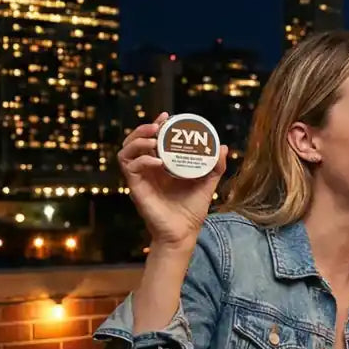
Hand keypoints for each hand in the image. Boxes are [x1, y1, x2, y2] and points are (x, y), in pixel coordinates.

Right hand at [118, 113, 228, 247]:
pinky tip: (157, 160)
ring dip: (138, 141)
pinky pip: (130, 167)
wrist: (184, 232)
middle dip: (143, 129)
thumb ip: (215, 166)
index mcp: (161, 165)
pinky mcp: (136, 188)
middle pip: (134, 142)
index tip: (166, 116)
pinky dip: (142, 159)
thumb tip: (223, 147)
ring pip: (126, 151)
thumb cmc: (192, 209)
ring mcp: (140, 178)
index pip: (151, 140)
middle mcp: (148, 169)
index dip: (155, 125)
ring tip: (154, 139)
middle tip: (158, 125)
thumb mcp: (207, 183)